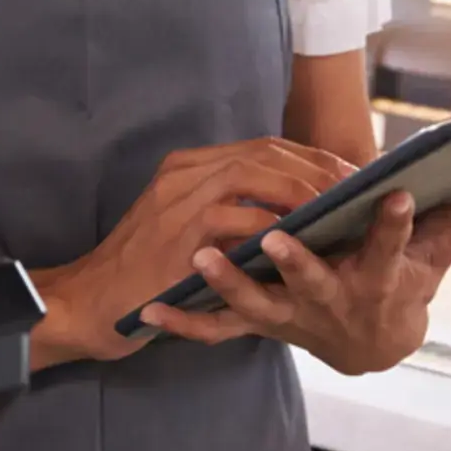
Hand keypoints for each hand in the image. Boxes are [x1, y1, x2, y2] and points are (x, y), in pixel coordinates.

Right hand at [30, 139, 353, 367]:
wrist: (92, 304)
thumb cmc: (145, 274)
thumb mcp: (186, 230)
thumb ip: (229, 212)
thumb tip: (292, 210)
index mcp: (188, 167)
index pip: (263, 147)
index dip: (310, 158)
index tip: (349, 175)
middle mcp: (184, 172)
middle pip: (266, 152)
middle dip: (317, 168)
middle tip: (358, 189)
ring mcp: (180, 199)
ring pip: (256, 172)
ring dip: (303, 189)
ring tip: (340, 210)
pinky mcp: (181, 232)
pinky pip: (240, 217)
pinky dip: (276, 223)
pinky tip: (307, 237)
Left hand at [139, 163, 450, 375]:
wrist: (374, 345)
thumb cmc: (409, 283)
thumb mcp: (445, 248)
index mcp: (380, 278)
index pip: (391, 248)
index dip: (394, 224)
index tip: (393, 194)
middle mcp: (333, 301)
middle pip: (314, 282)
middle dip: (297, 263)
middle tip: (275, 238)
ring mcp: (292, 317)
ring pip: (258, 305)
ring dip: (229, 285)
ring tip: (201, 259)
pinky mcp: (260, 326)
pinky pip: (217, 332)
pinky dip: (184, 325)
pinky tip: (149, 315)